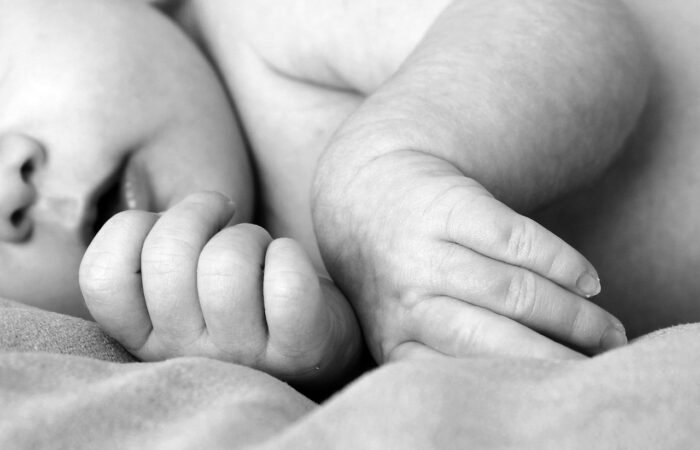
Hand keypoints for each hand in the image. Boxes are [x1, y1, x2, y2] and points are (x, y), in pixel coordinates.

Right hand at [80, 192, 360, 383]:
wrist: (314, 340)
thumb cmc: (240, 292)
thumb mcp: (183, 279)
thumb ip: (156, 249)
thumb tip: (147, 197)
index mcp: (145, 336)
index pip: (101, 277)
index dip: (132, 227)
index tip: (166, 223)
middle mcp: (186, 353)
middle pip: (166, 257)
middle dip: (197, 211)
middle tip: (223, 216)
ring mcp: (242, 356)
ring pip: (226, 265)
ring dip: (248, 236)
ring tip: (258, 249)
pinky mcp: (297, 350)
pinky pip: (287, 285)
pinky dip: (289, 255)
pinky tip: (287, 262)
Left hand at [315, 150, 625, 361]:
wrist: (371, 191)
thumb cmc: (405, 270)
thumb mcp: (407, 318)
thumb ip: (451, 348)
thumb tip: (534, 379)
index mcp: (396, 339)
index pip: (462, 373)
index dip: (518, 385)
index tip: (558, 392)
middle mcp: (407, 298)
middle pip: (494, 339)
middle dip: (556, 357)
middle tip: (600, 366)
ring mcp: (426, 250)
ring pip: (514, 292)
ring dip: (572, 315)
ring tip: (608, 331)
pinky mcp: (450, 204)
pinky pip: (518, 241)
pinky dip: (562, 263)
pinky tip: (589, 281)